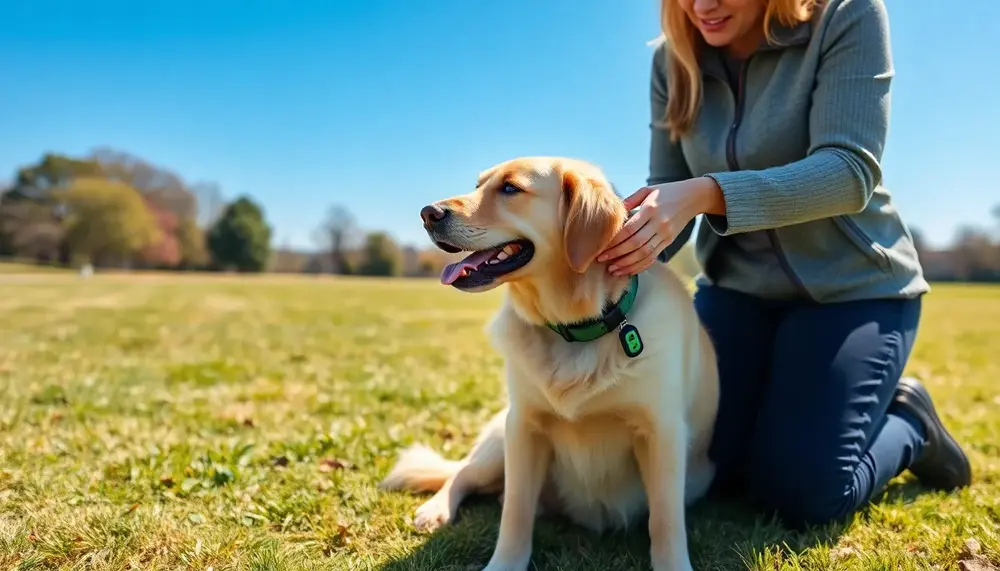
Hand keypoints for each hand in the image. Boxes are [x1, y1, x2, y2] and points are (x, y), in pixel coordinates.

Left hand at [597, 177, 722, 275]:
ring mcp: (665, 234)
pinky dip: (640, 266)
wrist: (692, 197)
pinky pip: (653, 257)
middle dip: (617, 254)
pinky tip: (628, 270)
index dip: (614, 241)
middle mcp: (659, 223)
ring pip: (644, 254)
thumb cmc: (665, 191)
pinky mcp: (669, 242)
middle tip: (601, 259)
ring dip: (627, 264)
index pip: (629, 229)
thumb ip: (629, 201)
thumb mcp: (647, 190)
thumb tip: (611, 213)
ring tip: (612, 270)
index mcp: (651, 209)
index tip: (601, 247)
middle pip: (635, 244)